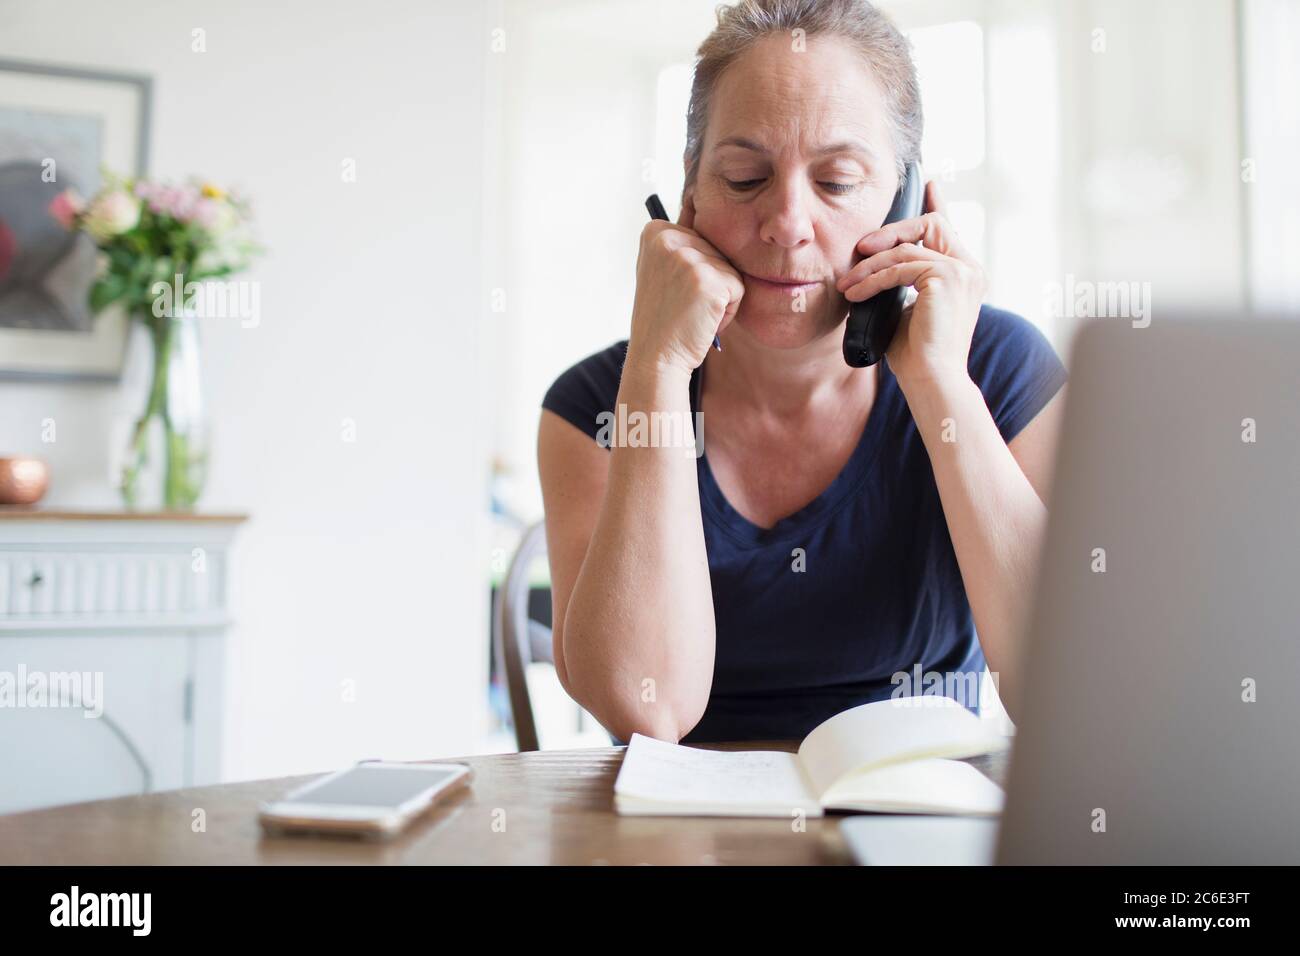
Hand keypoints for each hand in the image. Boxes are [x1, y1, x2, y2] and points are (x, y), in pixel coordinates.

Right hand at [626, 194, 744, 374]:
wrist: (657, 358)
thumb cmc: (664, 320)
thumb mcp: (662, 270)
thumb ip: (680, 243)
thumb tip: (697, 202)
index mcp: (655, 230)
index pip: (702, 238)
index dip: (694, 271)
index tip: (671, 291)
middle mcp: (669, 238)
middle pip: (719, 252)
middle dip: (710, 283)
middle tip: (683, 306)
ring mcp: (688, 257)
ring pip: (731, 270)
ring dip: (720, 298)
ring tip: (692, 314)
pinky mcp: (709, 279)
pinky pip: (740, 290)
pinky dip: (728, 311)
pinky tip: (702, 321)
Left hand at [834, 180, 985, 387]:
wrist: (932, 381)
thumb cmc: (917, 355)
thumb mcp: (905, 310)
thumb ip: (901, 283)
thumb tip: (873, 267)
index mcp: (964, 274)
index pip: (949, 229)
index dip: (936, 203)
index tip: (927, 183)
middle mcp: (969, 269)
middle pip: (930, 224)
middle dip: (891, 231)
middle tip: (860, 247)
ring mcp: (962, 272)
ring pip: (908, 246)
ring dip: (870, 263)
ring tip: (847, 284)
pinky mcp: (948, 278)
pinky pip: (900, 267)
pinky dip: (872, 279)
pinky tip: (855, 294)